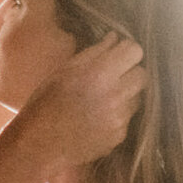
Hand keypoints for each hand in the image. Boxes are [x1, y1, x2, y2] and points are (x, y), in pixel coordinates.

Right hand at [9, 33, 144, 168]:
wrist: (40, 144)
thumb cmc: (46, 103)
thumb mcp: (64, 71)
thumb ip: (94, 52)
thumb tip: (115, 38)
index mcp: (99, 73)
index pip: (135, 51)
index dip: (126, 51)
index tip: (118, 55)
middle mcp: (114, 95)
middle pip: (142, 75)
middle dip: (130, 72)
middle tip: (112, 77)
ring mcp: (119, 118)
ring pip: (137, 97)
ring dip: (125, 95)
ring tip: (100, 100)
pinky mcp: (119, 135)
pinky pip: (127, 118)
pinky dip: (116, 116)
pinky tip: (96, 118)